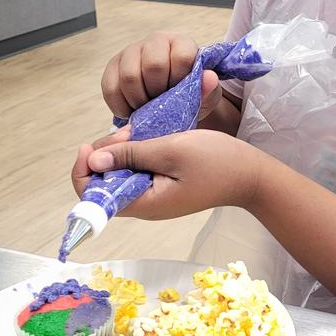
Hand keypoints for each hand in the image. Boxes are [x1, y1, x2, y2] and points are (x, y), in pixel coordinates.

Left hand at [70, 130, 265, 219]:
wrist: (252, 174)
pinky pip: (139, 170)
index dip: (84, 172)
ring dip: (124, 150)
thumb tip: (93, 159)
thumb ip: (131, 154)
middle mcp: (145, 205)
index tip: (91, 146)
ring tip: (141, 131)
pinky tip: (151, 137)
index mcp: (144, 203)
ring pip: (122, 174)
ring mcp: (155, 196)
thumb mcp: (171, 150)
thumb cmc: (217, 162)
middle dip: (107, 154)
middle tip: (128, 132)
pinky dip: (139, 152)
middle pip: (105, 183)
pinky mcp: (164, 185)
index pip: (94, 199)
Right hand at [101, 32, 221, 122]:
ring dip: (139, 101)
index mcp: (181, 44)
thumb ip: (208, 89)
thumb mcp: (205, 95)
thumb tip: (209, 78)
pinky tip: (131, 112)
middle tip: (162, 105)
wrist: (169, 100)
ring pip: (129, 76)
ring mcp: (132, 51)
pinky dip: (120, 106)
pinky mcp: (113, 65)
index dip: (179, 81)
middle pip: (153, 66)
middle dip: (158, 93)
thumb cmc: (189, 94)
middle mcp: (156, 41)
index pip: (181, 57)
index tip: (180, 94)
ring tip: (147, 109)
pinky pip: (110, 87)